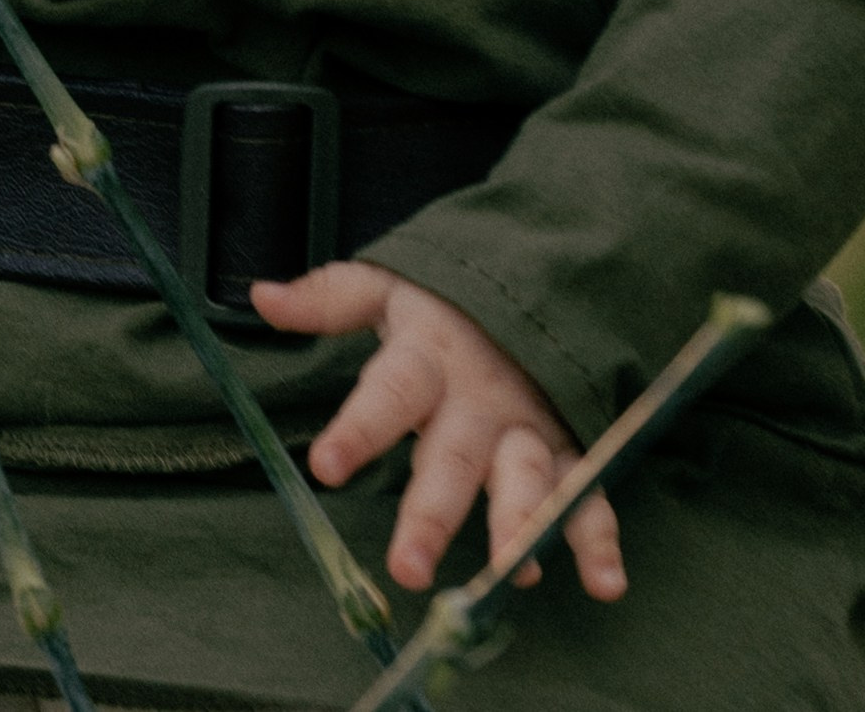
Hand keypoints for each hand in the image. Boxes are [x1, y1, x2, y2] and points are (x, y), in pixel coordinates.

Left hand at [249, 260, 623, 603]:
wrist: (540, 282)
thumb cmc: (445, 304)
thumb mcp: (387, 286)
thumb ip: (329, 299)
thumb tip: (262, 297)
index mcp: (429, 353)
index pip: (390, 390)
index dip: (360, 427)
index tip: (326, 464)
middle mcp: (480, 397)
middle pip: (454, 455)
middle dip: (433, 512)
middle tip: (407, 566)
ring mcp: (528, 425)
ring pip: (527, 478)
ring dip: (521, 527)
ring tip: (511, 575)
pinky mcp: (569, 447)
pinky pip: (589, 492)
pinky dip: (599, 538)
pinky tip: (603, 581)